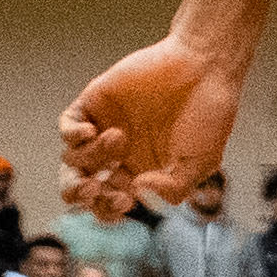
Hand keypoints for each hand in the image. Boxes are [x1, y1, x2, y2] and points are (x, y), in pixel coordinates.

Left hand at [61, 34, 238, 219]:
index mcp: (141, 171)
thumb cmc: (209, 114)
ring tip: (119, 138)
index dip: (108, 209)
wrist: (205, 68)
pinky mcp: (95, 104)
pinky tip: (91, 132)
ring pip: (72, 158)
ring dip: (90, 156)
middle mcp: (118, 153)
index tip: (125, 201)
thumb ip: (175, 188)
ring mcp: (104, 128)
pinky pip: (67, 126)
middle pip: (81, 184)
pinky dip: (72, 134)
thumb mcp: (202, 162)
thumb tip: (139, 189)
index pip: (109, 200)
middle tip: (94, 188)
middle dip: (80, 193)